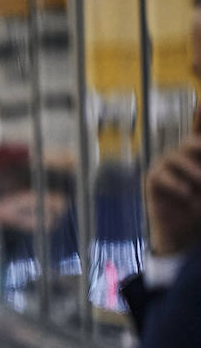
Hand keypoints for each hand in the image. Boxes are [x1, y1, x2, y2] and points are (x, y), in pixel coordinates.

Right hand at [145, 134, 200, 254]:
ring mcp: (164, 165)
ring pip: (180, 157)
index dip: (199, 116)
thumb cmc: (199, 206)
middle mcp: (180, 155)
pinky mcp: (152, 178)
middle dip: (197, 150)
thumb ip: (200, 166)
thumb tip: (197, 157)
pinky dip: (180, 186)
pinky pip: (165, 176)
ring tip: (199, 185)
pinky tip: (187, 196)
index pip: (198, 129)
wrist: (182, 231)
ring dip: (195, 173)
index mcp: (196, 154)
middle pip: (191, 142)